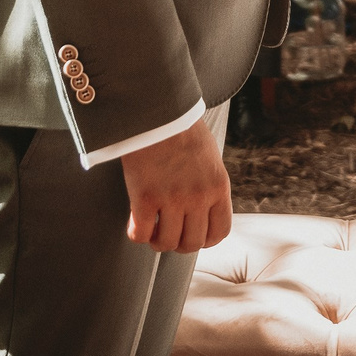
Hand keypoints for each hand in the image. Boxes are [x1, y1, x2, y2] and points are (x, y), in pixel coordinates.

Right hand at [120, 117, 231, 254]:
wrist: (158, 111)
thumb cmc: (182, 130)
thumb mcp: (209, 158)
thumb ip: (209, 185)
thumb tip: (204, 210)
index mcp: (218, 186)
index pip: (220, 231)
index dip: (206, 240)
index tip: (194, 236)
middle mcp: (198, 197)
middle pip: (192, 243)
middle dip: (179, 243)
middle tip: (169, 233)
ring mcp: (172, 199)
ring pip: (166, 243)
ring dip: (157, 241)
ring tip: (152, 229)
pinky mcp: (145, 198)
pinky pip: (140, 234)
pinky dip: (137, 233)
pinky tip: (134, 222)